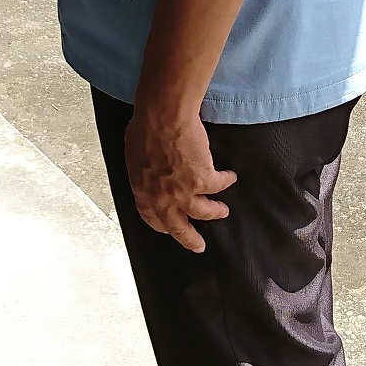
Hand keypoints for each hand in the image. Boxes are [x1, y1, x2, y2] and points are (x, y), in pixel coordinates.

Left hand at [124, 96, 233, 253]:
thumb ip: (144, 172)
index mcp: (144, 193)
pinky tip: (231, 177)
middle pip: (179, 229)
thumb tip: (150, 172)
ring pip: (204, 212)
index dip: (162, 226)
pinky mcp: (204, 180)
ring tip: (223, 212)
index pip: (152, 218)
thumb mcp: (134, 157)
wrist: (162, 118)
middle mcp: (164, 198)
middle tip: (198, 246)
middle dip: (190, 240)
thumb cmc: (144, 130)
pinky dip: (227, 180)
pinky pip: (220, 185)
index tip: (168, 230)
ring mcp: (185, 192)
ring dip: (215, 212)